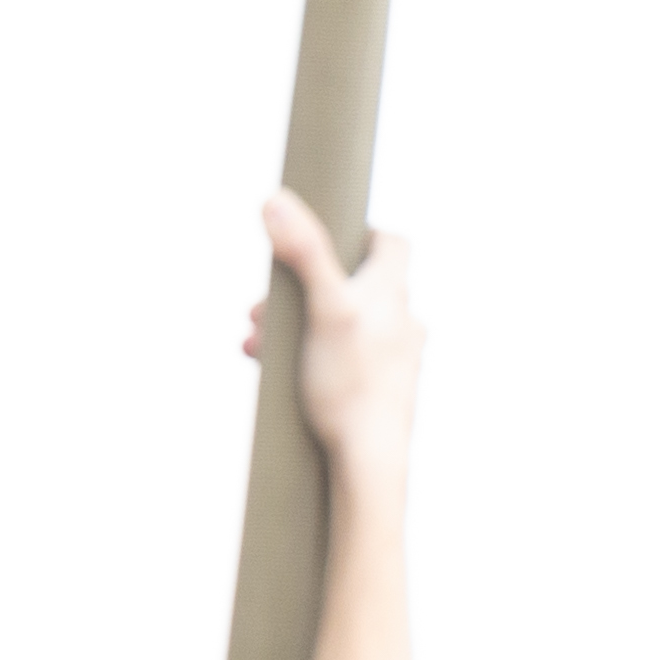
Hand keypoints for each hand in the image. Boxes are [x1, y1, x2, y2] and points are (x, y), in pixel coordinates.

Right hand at [268, 190, 421, 485]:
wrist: (369, 460)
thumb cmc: (349, 383)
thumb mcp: (322, 308)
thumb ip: (305, 252)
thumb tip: (276, 199)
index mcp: (393, 294)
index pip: (391, 242)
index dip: (359, 233)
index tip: (323, 241)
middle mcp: (401, 322)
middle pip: (353, 285)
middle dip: (301, 287)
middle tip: (264, 304)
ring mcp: (391, 359)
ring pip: (338, 324)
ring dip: (294, 324)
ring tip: (257, 338)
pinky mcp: (378, 392)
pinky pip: (339, 361)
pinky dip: (305, 356)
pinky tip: (271, 369)